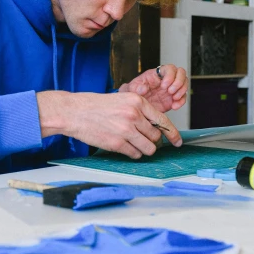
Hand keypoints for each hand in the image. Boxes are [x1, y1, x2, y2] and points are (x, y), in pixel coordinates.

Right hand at [36, 90, 181, 159]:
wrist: (74, 112)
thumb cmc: (96, 105)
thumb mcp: (122, 100)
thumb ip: (138, 110)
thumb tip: (154, 126)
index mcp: (137, 101)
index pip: (162, 120)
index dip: (173, 133)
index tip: (178, 141)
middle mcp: (134, 115)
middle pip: (156, 136)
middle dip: (152, 141)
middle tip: (143, 139)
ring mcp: (126, 130)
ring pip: (148, 148)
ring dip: (144, 149)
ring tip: (134, 144)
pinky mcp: (117, 143)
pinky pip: (135, 154)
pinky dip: (133, 154)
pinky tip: (124, 147)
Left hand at [119, 64, 187, 111]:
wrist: (136, 105)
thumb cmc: (134, 92)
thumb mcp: (131, 89)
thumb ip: (136, 88)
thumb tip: (143, 88)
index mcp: (156, 74)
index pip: (169, 68)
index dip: (170, 75)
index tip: (164, 85)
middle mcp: (166, 79)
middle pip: (181, 73)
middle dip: (178, 82)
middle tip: (170, 92)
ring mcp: (171, 88)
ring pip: (184, 83)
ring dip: (181, 91)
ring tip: (173, 98)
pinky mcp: (173, 98)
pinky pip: (183, 97)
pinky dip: (181, 102)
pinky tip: (174, 106)